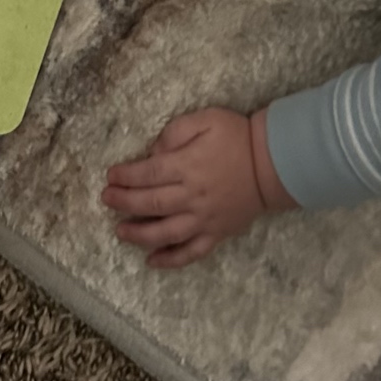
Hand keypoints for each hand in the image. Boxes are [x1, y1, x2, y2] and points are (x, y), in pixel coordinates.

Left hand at [102, 107, 296, 268]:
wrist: (273, 163)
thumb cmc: (237, 137)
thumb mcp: (206, 119)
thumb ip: (175, 132)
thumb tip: (153, 153)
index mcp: (187, 166)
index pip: (147, 174)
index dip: (125, 176)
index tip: (111, 176)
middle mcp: (192, 196)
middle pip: (150, 204)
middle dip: (123, 203)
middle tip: (107, 200)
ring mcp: (204, 219)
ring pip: (165, 233)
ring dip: (138, 234)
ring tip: (120, 231)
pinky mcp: (216, 234)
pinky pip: (191, 253)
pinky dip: (170, 260)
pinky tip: (152, 261)